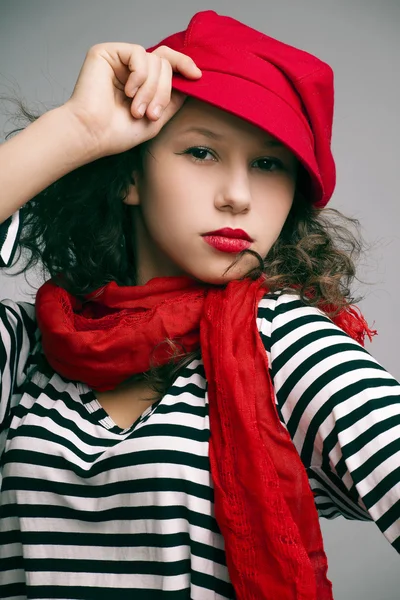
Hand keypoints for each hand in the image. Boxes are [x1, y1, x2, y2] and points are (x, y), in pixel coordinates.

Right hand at [63, 43, 201, 158]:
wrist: (93, 135)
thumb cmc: (119, 132)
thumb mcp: (156, 118)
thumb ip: (173, 99)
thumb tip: (191, 81)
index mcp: (141, 82)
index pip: (167, 64)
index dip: (184, 65)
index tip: (197, 76)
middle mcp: (130, 68)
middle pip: (164, 64)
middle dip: (163, 91)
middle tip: (151, 114)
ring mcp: (119, 59)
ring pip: (154, 60)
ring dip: (151, 89)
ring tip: (136, 109)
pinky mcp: (106, 52)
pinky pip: (138, 53)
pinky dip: (139, 76)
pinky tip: (128, 91)